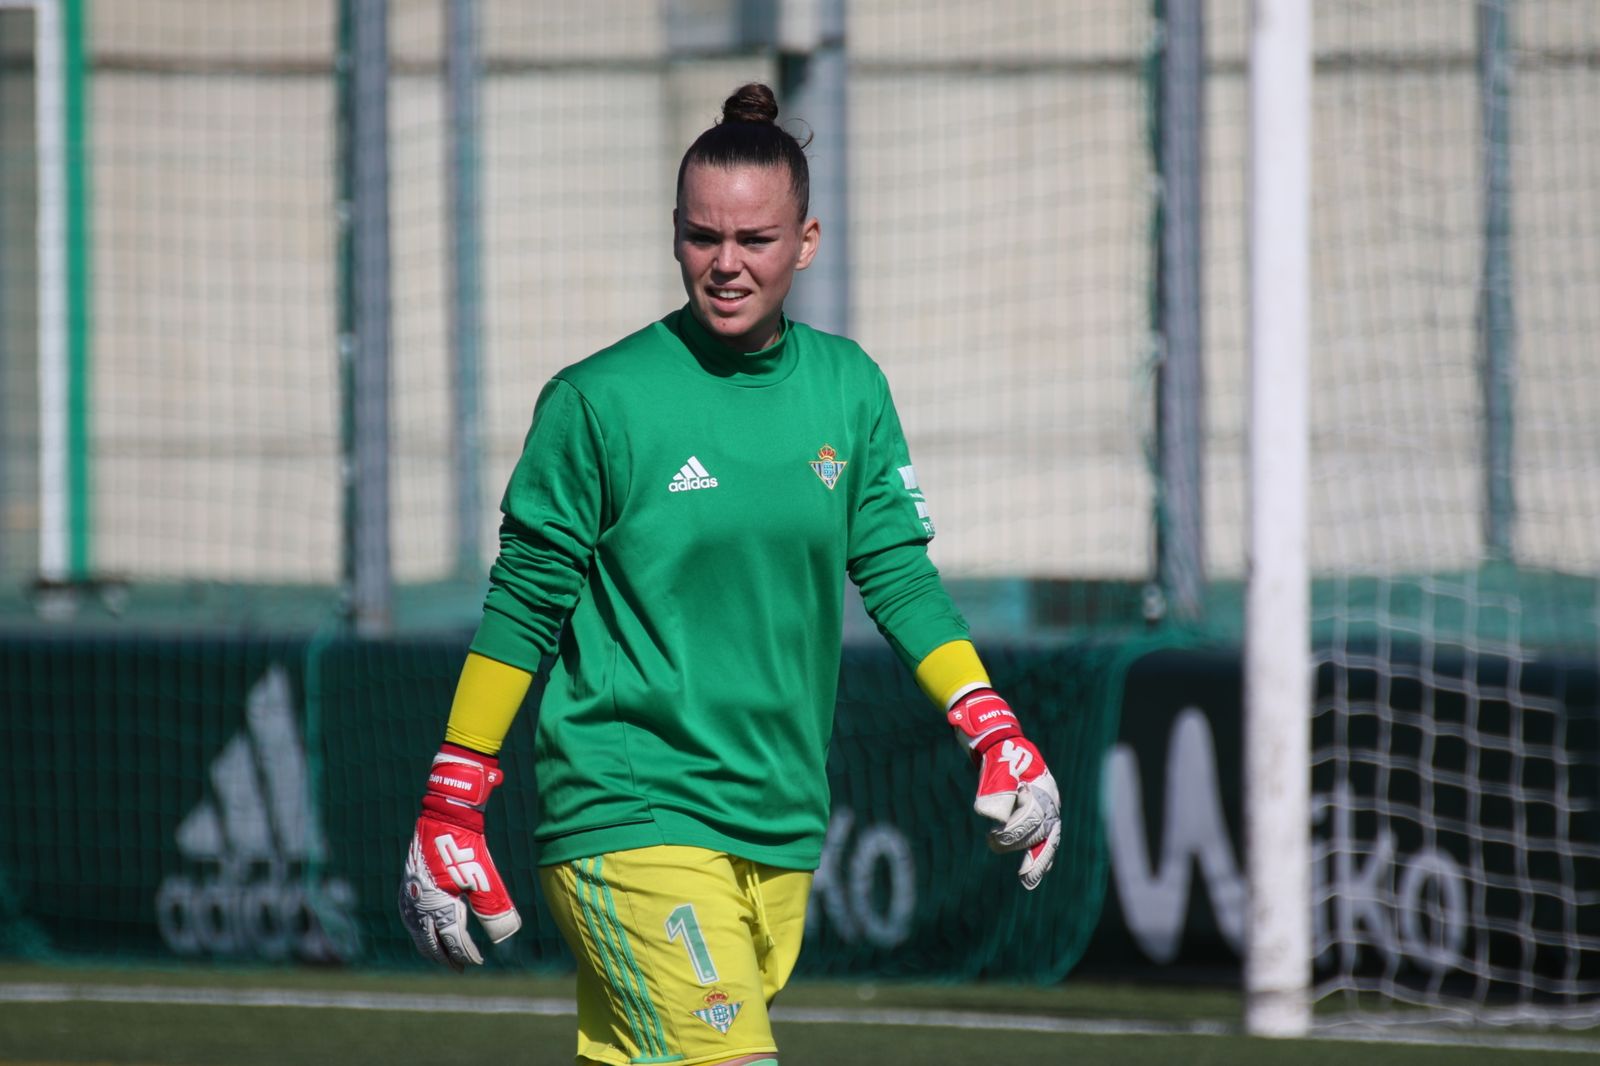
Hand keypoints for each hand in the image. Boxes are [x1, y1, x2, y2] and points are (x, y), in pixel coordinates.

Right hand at [398, 743, 521, 969]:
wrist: (444, 818)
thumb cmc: (467, 848)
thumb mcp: (485, 879)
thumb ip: (495, 910)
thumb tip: (504, 939)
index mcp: (438, 908)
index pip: (452, 943)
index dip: (466, 955)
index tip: (477, 962)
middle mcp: (419, 907)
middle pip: (431, 944)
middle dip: (446, 957)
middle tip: (460, 967)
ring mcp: (409, 898)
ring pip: (418, 934)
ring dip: (431, 947)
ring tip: (444, 956)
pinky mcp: (406, 889)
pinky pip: (411, 920)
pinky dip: (421, 932)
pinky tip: (429, 932)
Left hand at [947, 689, 1061, 889]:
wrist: (1002, 740)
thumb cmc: (999, 752)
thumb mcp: (997, 764)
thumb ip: (997, 787)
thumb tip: (990, 815)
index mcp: (1042, 785)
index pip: (1033, 815)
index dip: (1015, 829)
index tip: (994, 834)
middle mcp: (1049, 798)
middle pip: (1042, 829)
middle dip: (1022, 845)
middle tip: (995, 846)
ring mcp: (1046, 806)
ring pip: (1048, 838)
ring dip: (1039, 860)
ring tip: (1028, 880)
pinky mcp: (1039, 814)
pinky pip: (1045, 839)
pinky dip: (1041, 856)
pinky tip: (1034, 874)